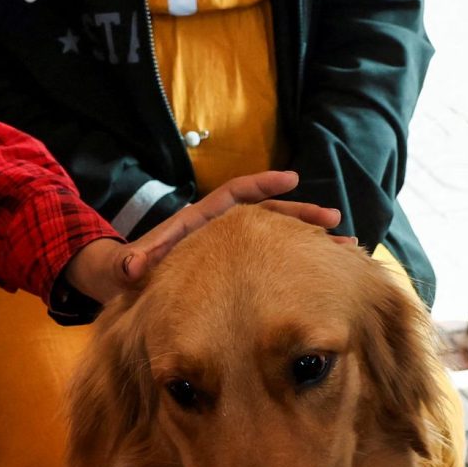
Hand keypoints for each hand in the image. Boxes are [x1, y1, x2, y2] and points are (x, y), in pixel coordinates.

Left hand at [61, 170, 343, 305]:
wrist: (123, 287)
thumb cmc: (124, 272)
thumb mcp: (125, 267)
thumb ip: (131, 264)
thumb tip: (131, 265)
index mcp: (198, 223)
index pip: (235, 195)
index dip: (262, 185)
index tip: (290, 179)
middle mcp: (220, 233)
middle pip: (266, 216)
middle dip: (301, 216)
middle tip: (334, 221)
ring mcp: (230, 253)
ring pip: (276, 241)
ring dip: (307, 242)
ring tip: (344, 248)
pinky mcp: (237, 274)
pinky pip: (272, 264)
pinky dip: (298, 266)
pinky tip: (324, 275)